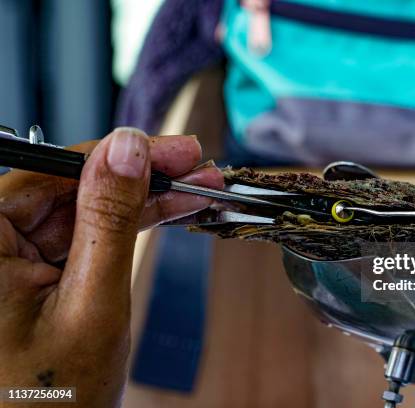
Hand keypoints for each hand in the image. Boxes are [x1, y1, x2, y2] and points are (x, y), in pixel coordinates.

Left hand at [0, 128, 222, 406]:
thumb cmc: (48, 404)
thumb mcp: (92, 303)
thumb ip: (110, 221)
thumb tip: (126, 150)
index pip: (54, 172)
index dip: (123, 155)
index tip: (174, 149)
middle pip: (72, 189)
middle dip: (140, 180)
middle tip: (194, 168)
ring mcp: (6, 260)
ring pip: (81, 211)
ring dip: (140, 202)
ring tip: (191, 192)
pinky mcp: (29, 274)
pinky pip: (80, 238)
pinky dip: (123, 229)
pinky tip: (163, 214)